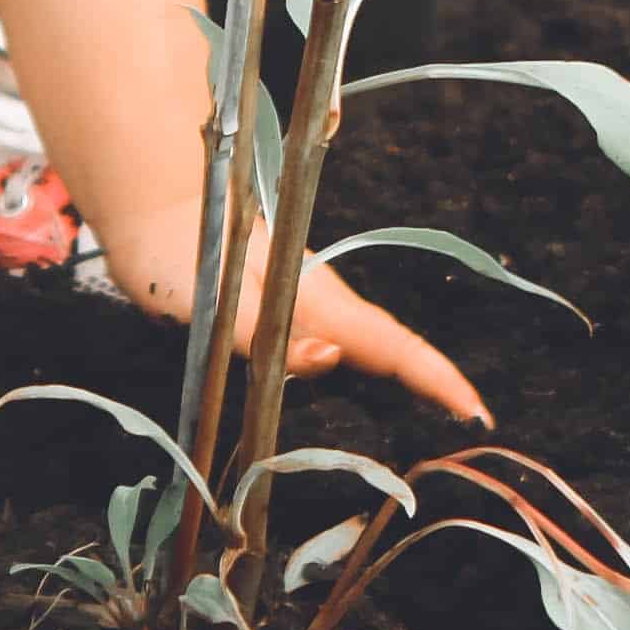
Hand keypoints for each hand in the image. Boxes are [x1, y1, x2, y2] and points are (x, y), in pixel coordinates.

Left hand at [93, 213, 490, 425]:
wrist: (153, 213)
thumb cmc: (177, 257)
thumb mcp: (214, 301)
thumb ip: (266, 335)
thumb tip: (330, 359)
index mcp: (311, 298)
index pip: (386, 340)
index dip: (432, 373)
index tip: (472, 403)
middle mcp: (319, 300)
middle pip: (389, 343)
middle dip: (434, 377)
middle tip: (476, 416)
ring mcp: (307, 302)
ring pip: (369, 342)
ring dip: (410, 372)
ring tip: (447, 406)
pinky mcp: (290, 307)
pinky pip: (345, 340)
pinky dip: (376, 361)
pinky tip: (383, 382)